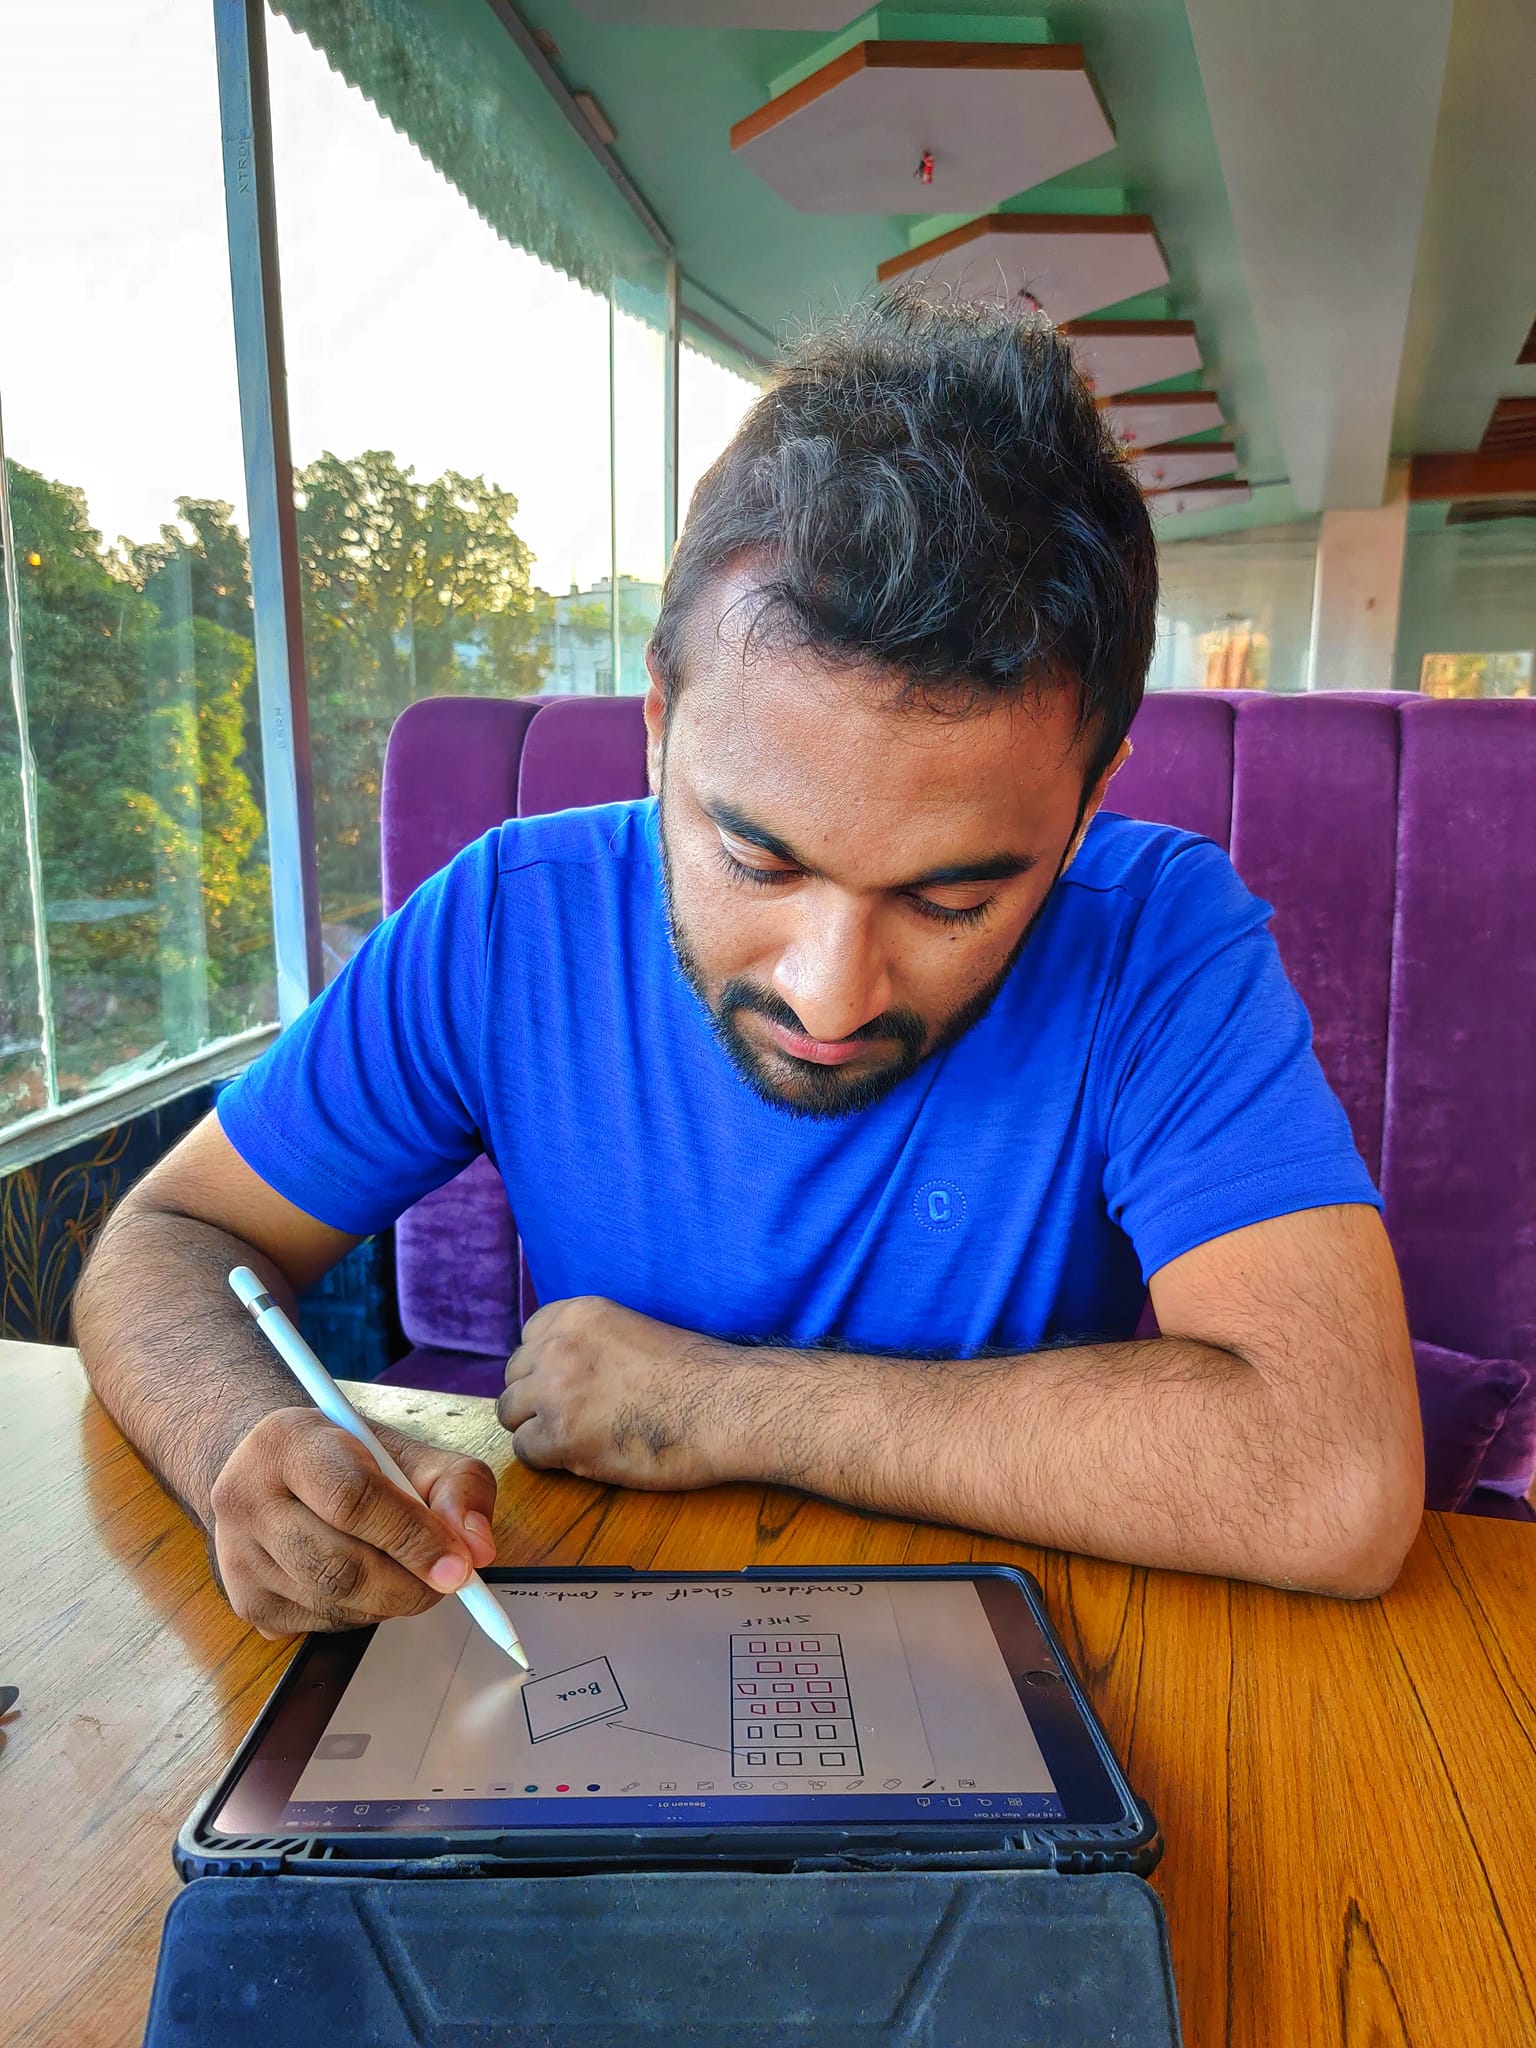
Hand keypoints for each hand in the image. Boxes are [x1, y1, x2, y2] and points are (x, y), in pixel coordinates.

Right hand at [207, 1406, 498, 1636]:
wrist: (271, 1470)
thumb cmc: (347, 1457)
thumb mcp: (407, 1450)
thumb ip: (456, 1485)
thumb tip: (477, 1548)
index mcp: (287, 1443)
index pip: (352, 1500)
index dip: (413, 1537)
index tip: (461, 1565)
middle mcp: (246, 1499)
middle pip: (341, 1567)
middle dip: (411, 1583)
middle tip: (450, 1578)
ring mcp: (238, 1557)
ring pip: (334, 1605)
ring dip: (390, 1600)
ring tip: (408, 1569)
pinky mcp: (248, 1603)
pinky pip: (322, 1626)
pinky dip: (362, 1613)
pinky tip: (366, 1578)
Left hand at [497, 1297, 733, 1488]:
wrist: (724, 1405)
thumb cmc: (695, 1374)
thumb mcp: (632, 1331)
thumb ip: (589, 1343)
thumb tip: (557, 1371)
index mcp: (578, 1314)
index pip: (529, 1338)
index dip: (545, 1366)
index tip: (568, 1384)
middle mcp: (557, 1347)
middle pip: (515, 1377)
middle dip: (536, 1398)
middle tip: (572, 1417)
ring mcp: (555, 1392)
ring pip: (510, 1414)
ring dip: (537, 1429)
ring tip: (576, 1438)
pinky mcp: (561, 1438)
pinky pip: (525, 1452)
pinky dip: (548, 1460)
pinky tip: (582, 1457)